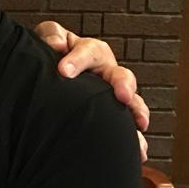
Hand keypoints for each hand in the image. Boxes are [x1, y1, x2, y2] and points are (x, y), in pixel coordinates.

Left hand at [34, 21, 149, 161]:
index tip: (63, 71)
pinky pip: (128, 126)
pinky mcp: (112, 114)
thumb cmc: (51, 53)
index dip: (77, 60)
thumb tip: (56, 45)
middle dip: (123, 85)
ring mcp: (112, 94)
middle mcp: (106, 72)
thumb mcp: (48, 39)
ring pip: (131, 101)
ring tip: (140, 124)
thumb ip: (51, 35)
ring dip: (137, 111)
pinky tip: (139, 152)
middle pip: (120, 75)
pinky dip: (135, 138)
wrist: (49, 76)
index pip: (88, 51)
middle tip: (122, 96)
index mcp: (90, 52)